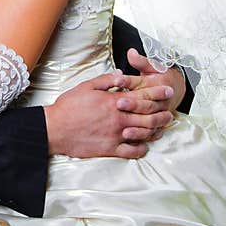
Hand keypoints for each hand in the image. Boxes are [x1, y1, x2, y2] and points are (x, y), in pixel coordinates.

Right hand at [43, 70, 173, 158]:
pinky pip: (132, 151)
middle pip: (148, 116)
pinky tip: (145, 145)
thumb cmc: (69, 106)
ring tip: (162, 128)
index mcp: (114, 101)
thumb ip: (107, 80)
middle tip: (170, 112)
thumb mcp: (86, 86)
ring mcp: (116, 135)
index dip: (158, 92)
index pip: (143, 96)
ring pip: (144, 133)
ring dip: (156, 130)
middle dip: (162, 113)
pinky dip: (142, 148)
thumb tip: (123, 75)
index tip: (168, 90)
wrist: (55, 129)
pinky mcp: (110, 149)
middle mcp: (119, 118)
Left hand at [112, 48, 185, 141]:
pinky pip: (152, 133)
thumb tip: (131, 52)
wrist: (177, 88)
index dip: (128, 81)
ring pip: (150, 121)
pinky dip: (143, 137)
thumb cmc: (159, 76)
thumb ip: (141, 61)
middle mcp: (158, 100)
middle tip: (118, 104)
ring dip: (137, 126)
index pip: (140, 83)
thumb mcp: (152, 66)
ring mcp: (160, 113)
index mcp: (155, 84)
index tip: (117, 80)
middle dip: (132, 104)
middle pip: (145, 103)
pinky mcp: (159, 124)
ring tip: (124, 131)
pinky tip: (131, 141)